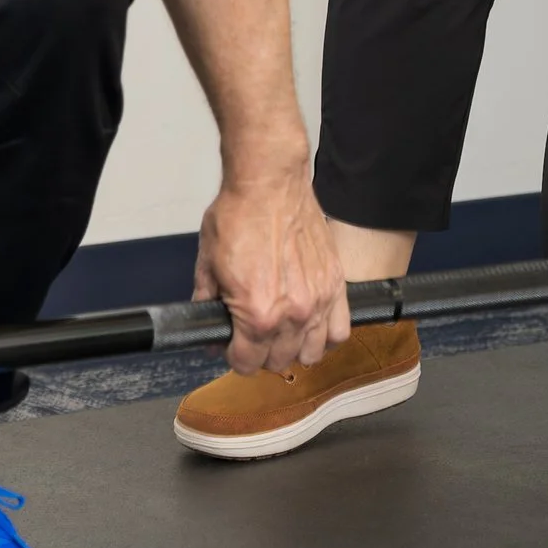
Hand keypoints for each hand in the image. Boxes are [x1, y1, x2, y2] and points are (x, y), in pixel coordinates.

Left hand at [194, 166, 350, 371]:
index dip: (233, 355)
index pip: (246, 364)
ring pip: (312, 353)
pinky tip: (312, 325)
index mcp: (257, 315)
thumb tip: (209, 324)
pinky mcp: (336, 284)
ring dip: (294, 348)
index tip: (231, 344)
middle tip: (252, 332)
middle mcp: (293, 315)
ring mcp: (319, 301)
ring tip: (283, 331)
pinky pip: (340, 330)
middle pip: (278, 362)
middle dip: (261, 353)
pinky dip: (326, 335)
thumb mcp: (207, 263)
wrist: (269, 183)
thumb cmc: (239, 215)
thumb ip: (207, 303)